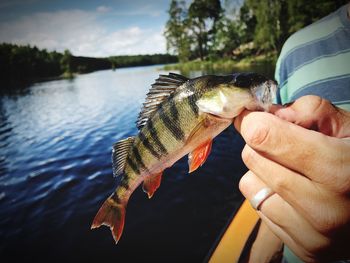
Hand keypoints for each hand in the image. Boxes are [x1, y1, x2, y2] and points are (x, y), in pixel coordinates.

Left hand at [234, 96, 349, 261]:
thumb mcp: (348, 126)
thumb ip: (308, 111)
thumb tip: (263, 118)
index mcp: (340, 171)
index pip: (264, 138)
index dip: (256, 122)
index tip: (259, 119)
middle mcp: (325, 210)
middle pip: (253, 158)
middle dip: (261, 145)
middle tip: (284, 144)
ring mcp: (313, 235)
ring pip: (250, 184)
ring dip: (263, 172)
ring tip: (295, 172)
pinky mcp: (304, 250)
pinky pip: (259, 208)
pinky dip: (269, 195)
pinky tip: (296, 195)